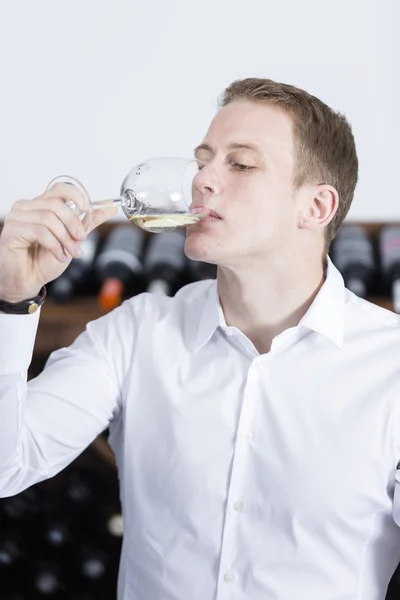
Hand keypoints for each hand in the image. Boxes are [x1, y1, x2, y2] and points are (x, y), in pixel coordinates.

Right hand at [0, 183, 116, 302]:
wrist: (30, 281)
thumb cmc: (44, 261)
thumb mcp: (73, 239)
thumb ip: (88, 222)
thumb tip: (109, 208)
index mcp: (41, 205)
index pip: (59, 189)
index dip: (76, 196)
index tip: (88, 210)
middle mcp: (27, 208)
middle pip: (56, 204)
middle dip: (74, 224)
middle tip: (81, 240)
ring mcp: (16, 218)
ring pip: (49, 218)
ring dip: (65, 238)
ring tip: (71, 252)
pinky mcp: (11, 231)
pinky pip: (39, 231)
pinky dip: (54, 245)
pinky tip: (59, 255)